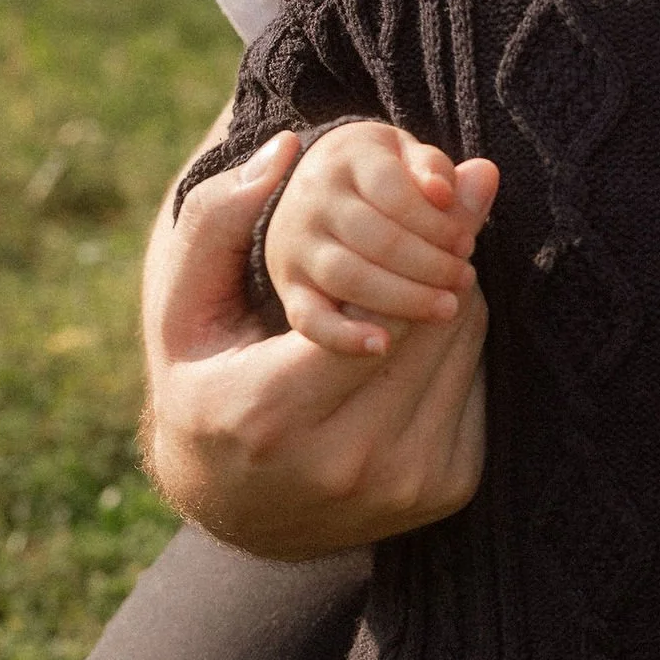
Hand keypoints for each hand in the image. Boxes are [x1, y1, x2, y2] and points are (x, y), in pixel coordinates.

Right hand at [141, 126, 497, 557]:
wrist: (239, 510)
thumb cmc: (203, 388)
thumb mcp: (181, 309)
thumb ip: (216, 223)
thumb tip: (285, 149)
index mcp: (271, 413)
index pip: (373, 304)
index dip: (402, 245)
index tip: (411, 203)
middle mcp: (345, 460)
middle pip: (430, 323)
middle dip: (437, 259)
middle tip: (437, 218)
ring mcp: (403, 483)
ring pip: (464, 348)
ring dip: (456, 295)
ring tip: (430, 265)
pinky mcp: (447, 489)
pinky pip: (479, 384)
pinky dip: (461, 343)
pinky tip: (428, 327)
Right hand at [265, 121, 498, 355]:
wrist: (317, 187)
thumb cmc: (382, 175)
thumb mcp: (408, 158)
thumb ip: (441, 171)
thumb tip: (482, 176)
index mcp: (346, 158)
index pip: (395, 192)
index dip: (438, 223)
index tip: (467, 244)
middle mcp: (312, 198)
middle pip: (376, 238)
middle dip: (430, 264)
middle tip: (465, 278)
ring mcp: (295, 243)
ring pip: (348, 277)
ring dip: (404, 298)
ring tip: (447, 307)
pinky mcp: (289, 285)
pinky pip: (308, 318)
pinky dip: (342, 337)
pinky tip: (383, 346)